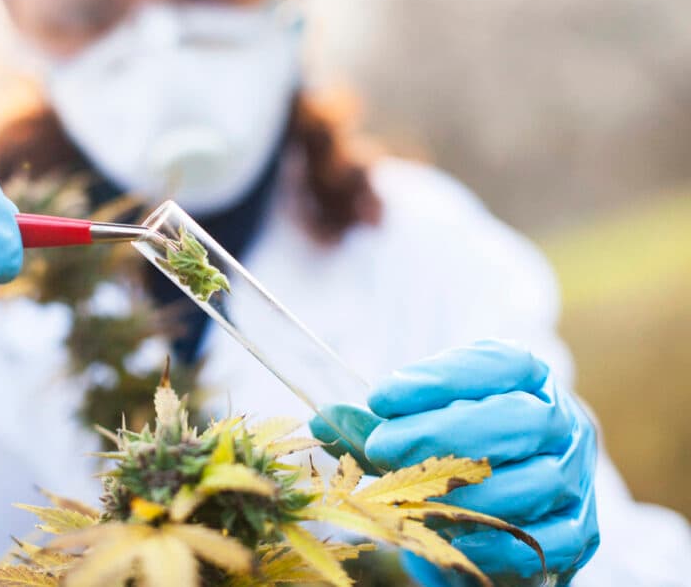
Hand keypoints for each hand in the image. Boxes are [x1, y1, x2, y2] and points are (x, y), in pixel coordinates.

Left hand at [310, 340, 599, 583]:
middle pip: (519, 419)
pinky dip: (495, 540)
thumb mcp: (420, 426)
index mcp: (530, 380)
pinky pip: (547, 540)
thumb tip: (322, 420)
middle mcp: (564, 423)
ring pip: (535, 480)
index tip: (381, 396)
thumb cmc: (459, 451)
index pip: (501, 364)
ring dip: (464, 489)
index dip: (442, 377)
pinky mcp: (581, 532)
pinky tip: (448, 533)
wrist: (508, 511)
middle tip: (381, 446)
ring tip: (405, 492)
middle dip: (444, 433)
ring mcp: (576, 478)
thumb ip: (380, 423)